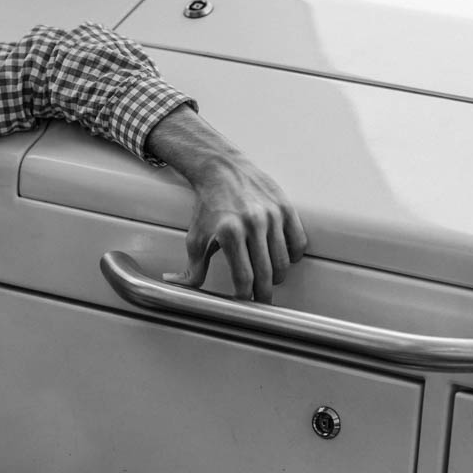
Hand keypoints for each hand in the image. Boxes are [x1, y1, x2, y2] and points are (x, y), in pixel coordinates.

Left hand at [145, 105, 306, 301]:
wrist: (222, 170)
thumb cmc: (208, 207)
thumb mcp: (196, 238)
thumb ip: (191, 268)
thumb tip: (175, 285)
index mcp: (229, 232)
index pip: (243, 277)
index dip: (245, 296)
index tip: (243, 302)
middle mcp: (252, 222)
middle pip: (265, 273)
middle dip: (263, 293)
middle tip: (261, 301)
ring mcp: (271, 215)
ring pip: (284, 261)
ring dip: (277, 277)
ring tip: (269, 279)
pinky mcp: (285, 208)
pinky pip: (298, 242)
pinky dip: (292, 256)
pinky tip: (282, 258)